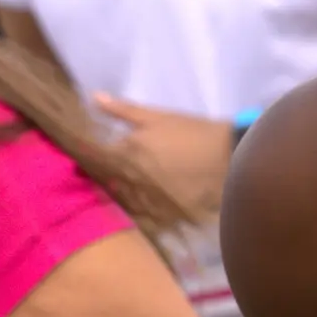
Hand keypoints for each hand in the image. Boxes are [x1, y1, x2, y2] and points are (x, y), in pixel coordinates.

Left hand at [96, 95, 236, 221]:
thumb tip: (94, 98)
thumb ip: (124, 110)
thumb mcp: (158, 116)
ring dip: (121, 195)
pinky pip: (142, 218)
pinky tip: (146, 205)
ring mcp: (146, 200)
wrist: (230, 159)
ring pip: (122, 202)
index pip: (94, 157)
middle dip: (104, 177)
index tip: (87, 153)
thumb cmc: (193, 132)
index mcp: (126, 152)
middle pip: (106, 182)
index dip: (88, 156)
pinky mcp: (163, 216)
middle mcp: (130, 179)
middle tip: (108, 172)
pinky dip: (140, 212)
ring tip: (129, 189)